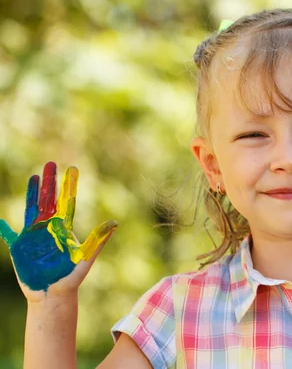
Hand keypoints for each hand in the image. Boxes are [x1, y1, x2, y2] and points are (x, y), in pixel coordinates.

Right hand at [0, 162, 116, 300]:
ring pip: (32, 208)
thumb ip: (97, 240)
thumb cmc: (71, 277)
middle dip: (50, 181)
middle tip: (51, 163)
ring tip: (34, 177)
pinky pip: (9, 235)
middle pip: (49, 199)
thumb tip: (114, 223)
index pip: (68, 202)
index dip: (69, 186)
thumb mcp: (85, 258)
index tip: (72, 168)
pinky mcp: (19, 247)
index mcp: (65, 228)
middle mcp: (49, 227)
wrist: (54, 294)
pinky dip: (3, 228)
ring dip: (32, 192)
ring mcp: (33, 235)